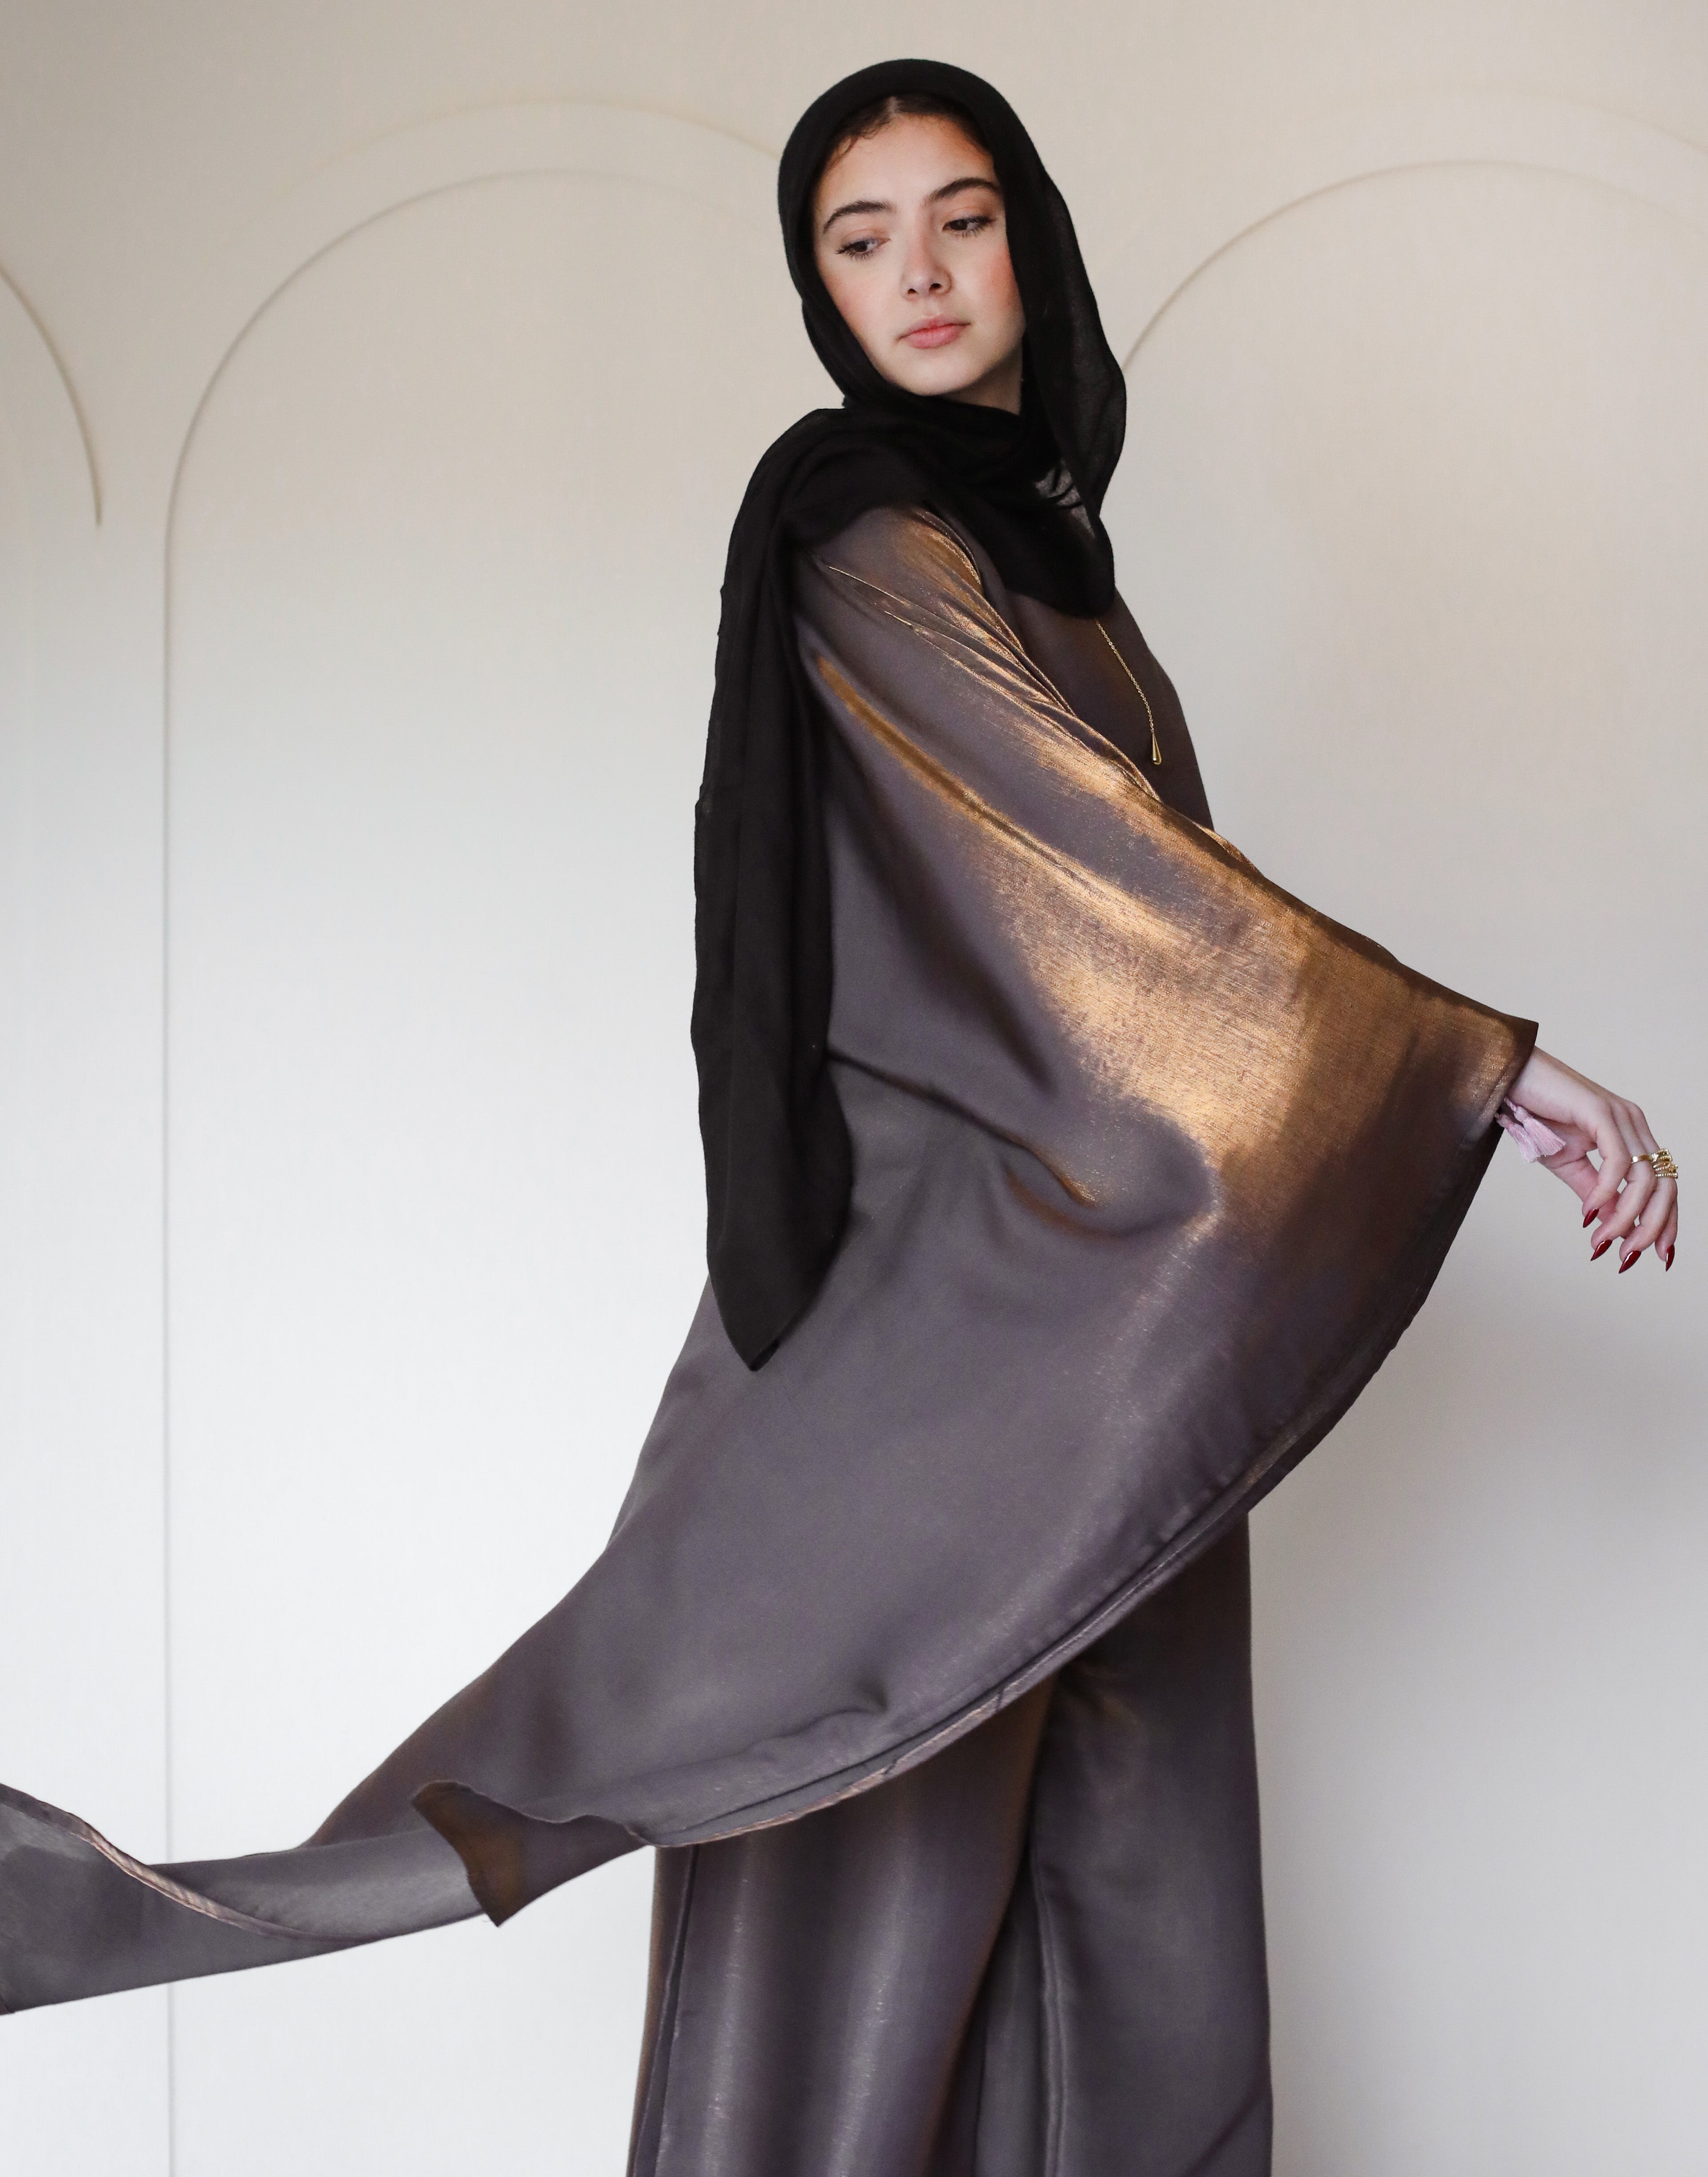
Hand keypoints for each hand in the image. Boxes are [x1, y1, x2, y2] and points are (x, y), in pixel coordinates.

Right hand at [1508, 1047, 1677, 1271]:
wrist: (1510, 1078)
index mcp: (1632, 1135)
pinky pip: (1616, 1161)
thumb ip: (1593, 1191)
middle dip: (1653, 1228)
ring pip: (1644, 1178)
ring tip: (1602, 1242)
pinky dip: (1605, 1192)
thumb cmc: (1535, 1115)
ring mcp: (1621, 1116)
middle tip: (1628, 1257)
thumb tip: (1609, 1225)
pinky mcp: (1600, 1110)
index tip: (1658, 1256)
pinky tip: (1586, 1212)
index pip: (1664, 1184)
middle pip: (1665, 1185)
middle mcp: (1635, 1123)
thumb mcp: (1568, 1164)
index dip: (1666, 1222)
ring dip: (1626, 1218)